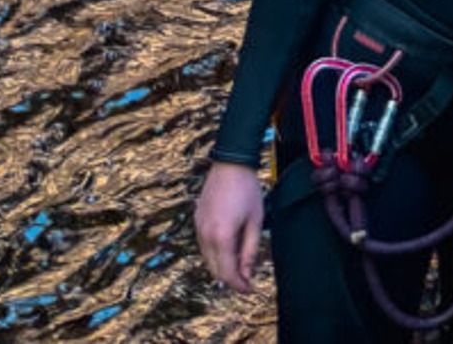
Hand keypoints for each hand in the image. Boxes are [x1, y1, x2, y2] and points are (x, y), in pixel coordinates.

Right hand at [194, 160, 265, 294]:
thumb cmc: (247, 190)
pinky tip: (228, 248)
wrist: (231, 163)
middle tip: (246, 279)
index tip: (250, 289)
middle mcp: (205, 235)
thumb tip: (247, 274)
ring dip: (221, 265)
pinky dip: (214, 253)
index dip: (239, 285)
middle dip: (230, 278)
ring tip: (239, 264)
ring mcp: (198, 228)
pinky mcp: (197, 220)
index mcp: (221, 237)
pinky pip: (204, 245)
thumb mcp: (255, 221)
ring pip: (207, 259)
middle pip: (215, 269)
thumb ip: (250, 250)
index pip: (227, 273)